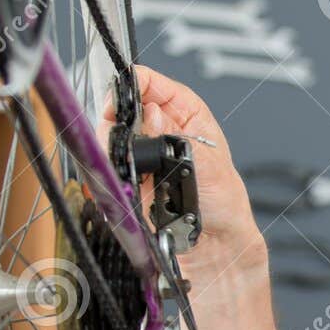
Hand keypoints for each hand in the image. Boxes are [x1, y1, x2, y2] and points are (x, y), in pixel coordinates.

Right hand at [101, 65, 267, 291]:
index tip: (122, 93)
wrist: (211, 245)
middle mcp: (161, 129)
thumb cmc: (222, 204)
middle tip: (118, 137)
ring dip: (110, 148)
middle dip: (116, 120)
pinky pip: (107, 165)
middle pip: (124, 108)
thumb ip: (177, 140)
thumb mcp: (208, 166)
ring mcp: (142, 152)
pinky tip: (119, 181)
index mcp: (187, 114)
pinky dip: (107, 172)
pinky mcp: (128, 175)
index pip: (153, 84)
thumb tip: (153, 115)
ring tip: (126, 168)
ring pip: (110, 135)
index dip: (135, 84)